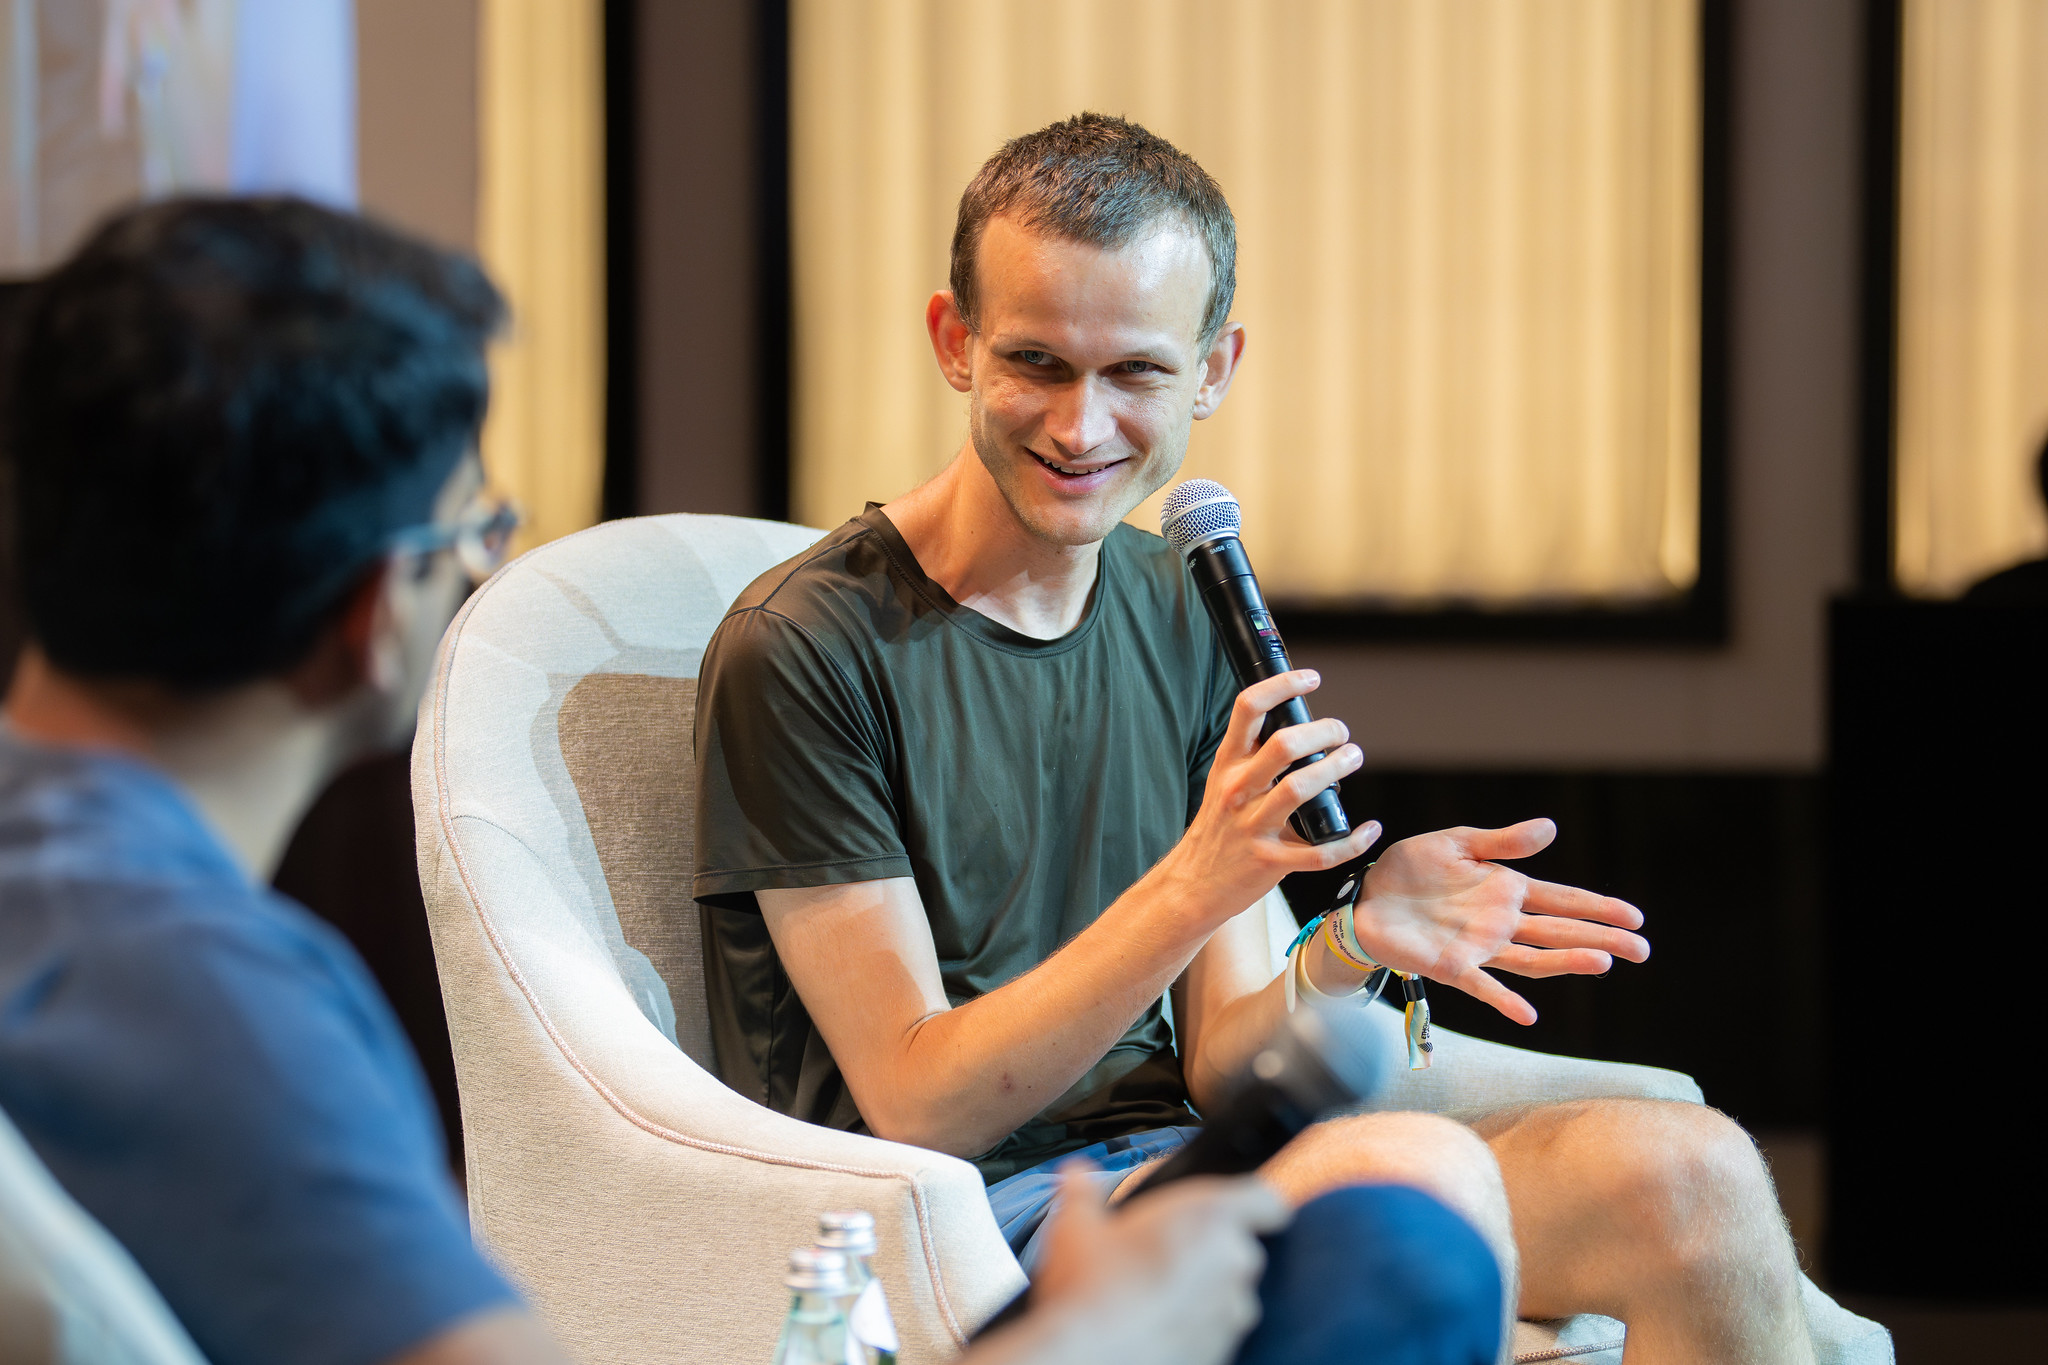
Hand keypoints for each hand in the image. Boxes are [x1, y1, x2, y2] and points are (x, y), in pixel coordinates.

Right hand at [1019, 1166, 1288, 1364]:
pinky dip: (1194, 1324)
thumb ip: (1083, 1191)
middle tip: (1163, 1253)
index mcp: (1211, 1217)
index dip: (1251, 1203)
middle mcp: (1233, 1263)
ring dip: (1200, 1290)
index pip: (1266, 1199)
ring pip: (1227, 1291)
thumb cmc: (1092, 1292)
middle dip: (1206, 1249)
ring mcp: (1232, 1313)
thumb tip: (1076, 1175)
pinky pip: (1216, 1328)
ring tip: (1153, 1293)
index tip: (1227, 1208)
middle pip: (1238, 1247)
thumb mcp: (1076, 1226)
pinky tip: (1156, 1321)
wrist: (1092, 1361)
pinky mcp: (1224, 1351)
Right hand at [1166, 670, 1382, 927]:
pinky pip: (1320, 852)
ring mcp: (1253, 826)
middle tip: (1341, 733)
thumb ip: (1255, 758)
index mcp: (1228, 765)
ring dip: (1336, 769)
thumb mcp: (1224, 784)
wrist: (1192, 885)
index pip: (1249, 709)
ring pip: (1301, 789)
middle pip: (1284, 745)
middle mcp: (1239, 790)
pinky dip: (1352, 840)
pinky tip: (1369, 829)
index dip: (1282, 685)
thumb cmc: (1218, 830)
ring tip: (1351, 758)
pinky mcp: (1270, 861)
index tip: (1310, 678)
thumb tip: (1302, 729)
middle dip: (1323, 731)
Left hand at [1349, 819, 1649, 1024]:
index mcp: (1505, 889)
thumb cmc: (1410, 869)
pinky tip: (1528, 1015)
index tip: (1635, 917)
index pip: (1561, 899)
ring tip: (1603, 962)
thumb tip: (1551, 828)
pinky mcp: (1452, 967)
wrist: (1365, 897)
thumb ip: (1502, 841)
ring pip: (1533, 960)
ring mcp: (1480, 948)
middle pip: (1559, 933)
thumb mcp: (1456, 843)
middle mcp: (1500, 922)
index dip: (1597, 907)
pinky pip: (1483, 986)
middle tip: (1641, 949)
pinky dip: (1504, 1002)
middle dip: (1600, 938)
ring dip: (1566, 963)